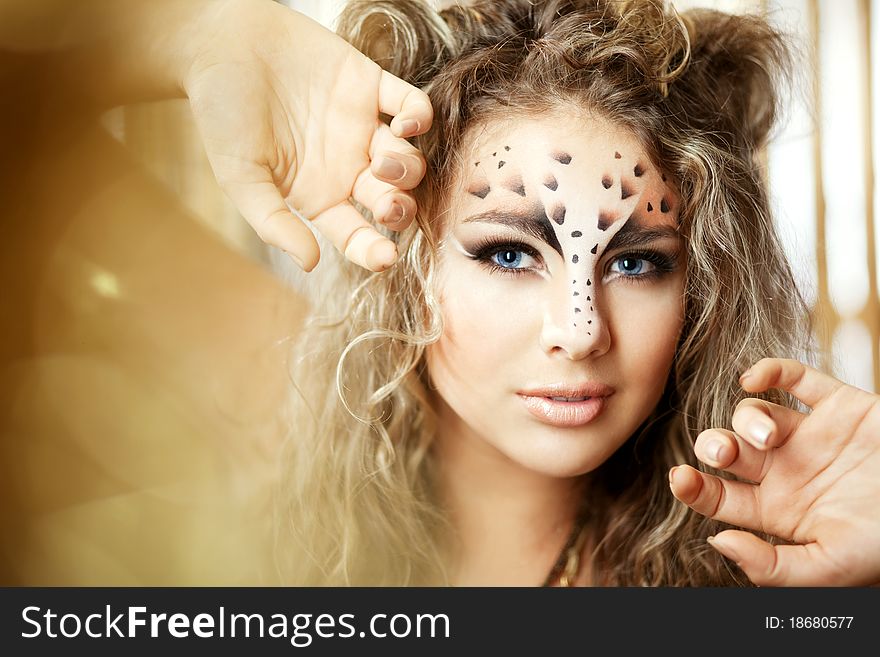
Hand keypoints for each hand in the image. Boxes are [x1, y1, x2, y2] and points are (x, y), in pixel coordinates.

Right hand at [183, 0, 431, 271]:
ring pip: (409, 160)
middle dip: (400, 210)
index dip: (373, 251)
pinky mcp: (371, 86)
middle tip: (387, 204)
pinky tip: (406, 125)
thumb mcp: (240, 177)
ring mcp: (363, 127)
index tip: (386, 259)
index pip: (356, 234)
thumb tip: (309, 263)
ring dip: (408, 169)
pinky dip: (419, 118)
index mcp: (320, 195)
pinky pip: (413, 106)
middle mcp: (347, 167)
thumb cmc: (222, 114)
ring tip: (382, 161)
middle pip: (393, 201)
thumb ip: (274, 222)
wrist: (219, 44)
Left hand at [669, 357, 879, 585]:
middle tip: (725, 453)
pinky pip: (791, 376)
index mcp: (776, 510)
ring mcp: (809, 435)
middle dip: (713, 447)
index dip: (693, 487)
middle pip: (725, 450)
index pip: (718, 496)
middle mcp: (785, 470)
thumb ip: (773, 567)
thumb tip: (719, 542)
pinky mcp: (837, 404)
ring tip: (771, 436)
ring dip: (747, 418)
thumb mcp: (831, 568)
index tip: (680, 478)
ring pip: (751, 413)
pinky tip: (752, 379)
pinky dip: (767, 370)